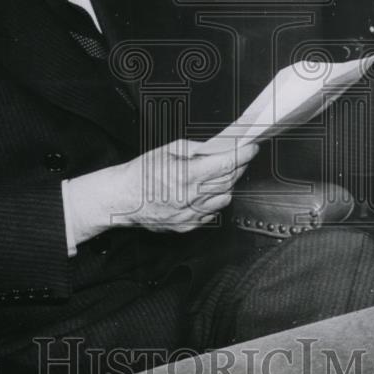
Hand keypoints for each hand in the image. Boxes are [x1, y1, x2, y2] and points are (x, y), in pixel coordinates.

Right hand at [68, 139, 259, 242]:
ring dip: (227, 185)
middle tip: (240, 157)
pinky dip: (214, 202)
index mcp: (186, 175)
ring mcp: (190, 214)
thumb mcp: (167, 150)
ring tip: (220, 175)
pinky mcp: (188, 226)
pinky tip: (206, 192)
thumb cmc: (141, 174)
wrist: (122, 199)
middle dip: (238, 167)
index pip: (226, 164)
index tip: (251, 148)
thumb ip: (195, 148)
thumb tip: (217, 148)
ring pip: (224, 199)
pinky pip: (212, 214)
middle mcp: (190, 197)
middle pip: (228, 181)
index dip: (243, 155)